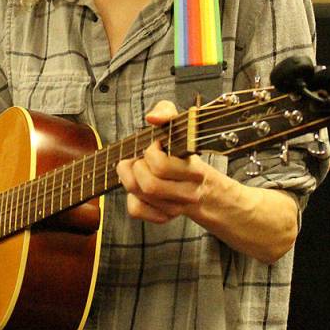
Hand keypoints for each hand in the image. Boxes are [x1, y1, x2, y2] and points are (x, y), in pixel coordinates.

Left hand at [116, 100, 217, 223]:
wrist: (198, 184)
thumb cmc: (180, 150)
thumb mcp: (178, 125)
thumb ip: (166, 112)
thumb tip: (152, 118)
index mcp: (194, 170)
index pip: (161, 166)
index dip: (150, 152)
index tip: (154, 146)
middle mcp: (188, 193)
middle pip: (148, 185)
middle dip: (136, 167)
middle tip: (140, 159)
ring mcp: (176, 208)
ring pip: (140, 196)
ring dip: (130, 179)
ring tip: (137, 169)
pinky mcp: (163, 217)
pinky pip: (136, 210)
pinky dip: (132, 198)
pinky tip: (139, 189)